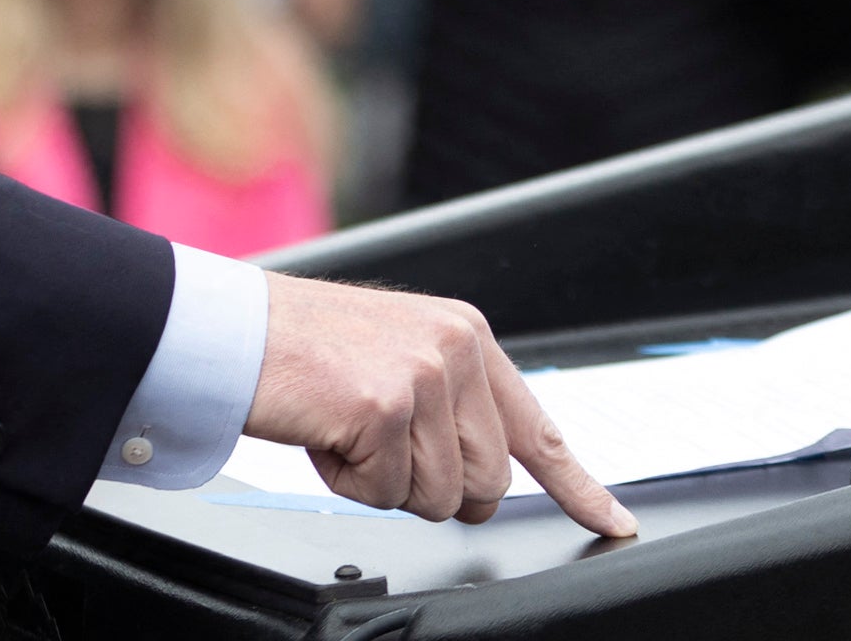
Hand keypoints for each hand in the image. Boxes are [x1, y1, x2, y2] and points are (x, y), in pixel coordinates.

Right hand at [249, 273, 632, 536]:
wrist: (234, 330)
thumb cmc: (305, 352)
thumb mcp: (399, 360)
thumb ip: (451, 407)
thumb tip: (484, 478)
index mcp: (467, 336)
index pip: (537, 426)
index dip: (579, 485)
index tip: (615, 520)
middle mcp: (457, 349)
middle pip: (487, 484)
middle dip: (432, 486)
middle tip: (378, 446)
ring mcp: (425, 377)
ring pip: (441, 498)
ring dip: (386, 484)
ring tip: (347, 430)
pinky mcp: (386, 407)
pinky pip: (386, 494)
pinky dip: (349, 482)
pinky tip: (327, 433)